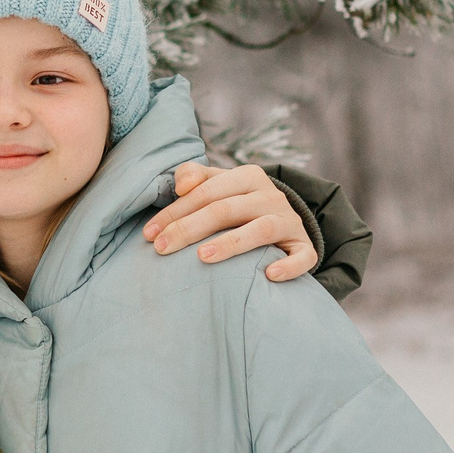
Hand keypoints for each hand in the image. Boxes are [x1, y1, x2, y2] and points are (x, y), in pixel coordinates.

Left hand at [142, 161, 317, 281]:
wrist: (284, 222)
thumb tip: (181, 184)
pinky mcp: (304, 246)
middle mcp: (271, 196)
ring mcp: (290, 221)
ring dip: (230, 244)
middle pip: (225, 210)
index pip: (204, 192)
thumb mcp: (218, 186)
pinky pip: (302, 257)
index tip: (149, 235)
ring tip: (202, 257)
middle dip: (189, 229)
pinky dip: (288, 266)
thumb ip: (195, 178)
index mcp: (248, 176)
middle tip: (162, 249)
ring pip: (260, 230)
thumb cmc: (238, 205)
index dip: (174, 213)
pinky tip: (268, 275)